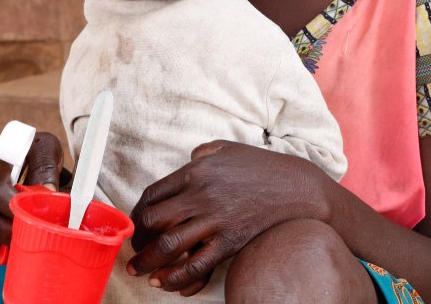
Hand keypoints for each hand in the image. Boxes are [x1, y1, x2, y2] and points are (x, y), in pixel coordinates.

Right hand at [0, 132, 64, 255]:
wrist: (24, 158)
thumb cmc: (35, 154)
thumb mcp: (45, 150)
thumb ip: (46, 168)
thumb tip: (47, 192)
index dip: (15, 211)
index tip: (36, 217)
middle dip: (16, 232)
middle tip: (39, 232)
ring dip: (9, 242)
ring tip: (30, 233)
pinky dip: (3, 247)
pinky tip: (18, 235)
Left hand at [127, 140, 328, 293]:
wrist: (296, 187)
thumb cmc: (260, 166)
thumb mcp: (227, 148)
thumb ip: (201, 154)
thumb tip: (186, 162)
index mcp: (195, 171)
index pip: (152, 195)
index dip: (137, 213)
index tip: (136, 224)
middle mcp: (200, 195)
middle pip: (152, 222)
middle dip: (137, 240)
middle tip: (135, 249)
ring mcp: (215, 220)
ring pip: (167, 247)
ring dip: (146, 263)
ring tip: (138, 271)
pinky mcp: (229, 242)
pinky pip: (195, 266)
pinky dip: (174, 278)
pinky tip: (164, 282)